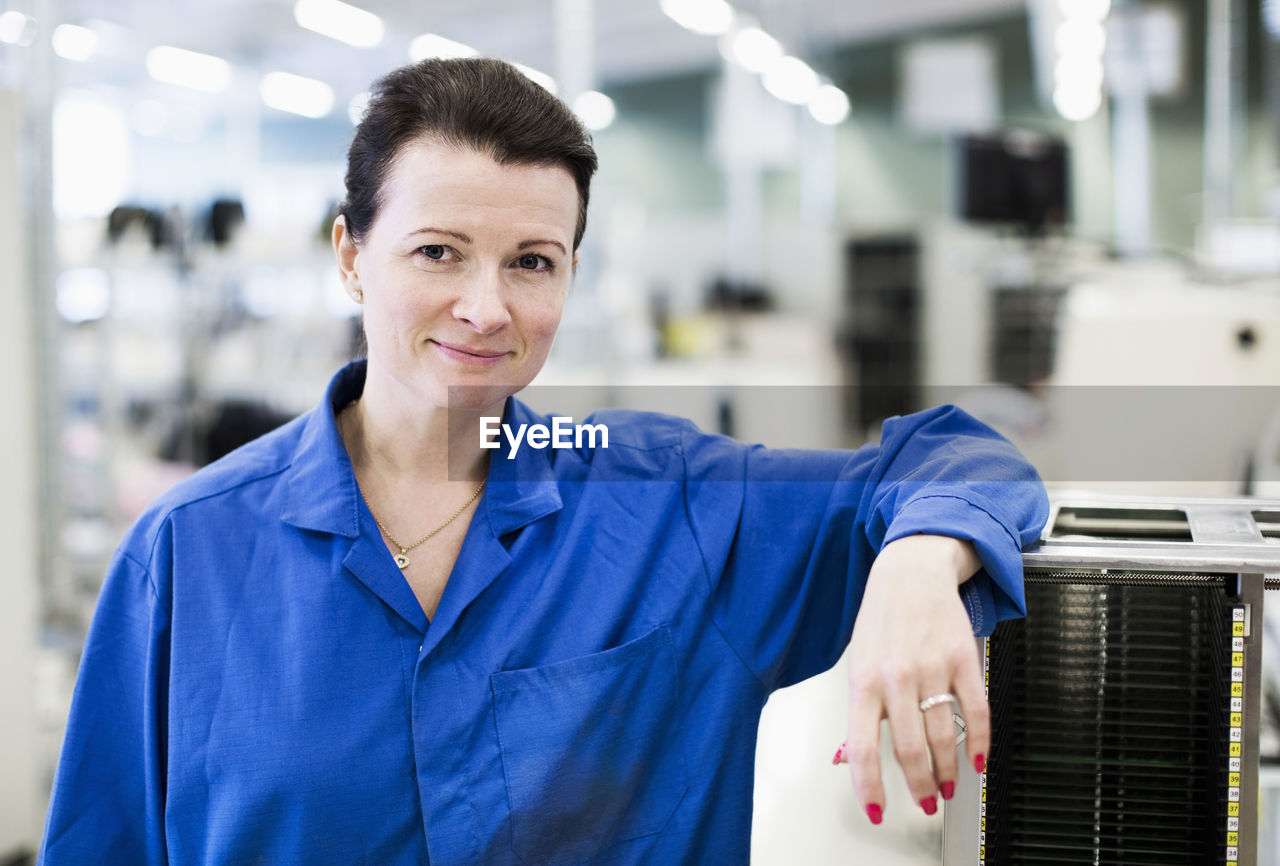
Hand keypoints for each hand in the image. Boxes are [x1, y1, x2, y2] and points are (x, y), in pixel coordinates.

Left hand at [833, 534, 986, 823]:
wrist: (911, 571)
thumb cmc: (881, 620)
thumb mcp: (858, 662)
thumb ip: (859, 711)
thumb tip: (849, 757)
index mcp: (864, 681)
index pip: (861, 747)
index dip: (869, 785)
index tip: (877, 809)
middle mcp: (896, 677)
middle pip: (909, 749)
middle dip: (919, 785)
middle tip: (925, 801)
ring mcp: (931, 668)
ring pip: (943, 736)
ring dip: (948, 771)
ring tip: (948, 786)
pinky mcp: (963, 659)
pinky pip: (977, 711)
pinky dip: (980, 742)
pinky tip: (976, 760)